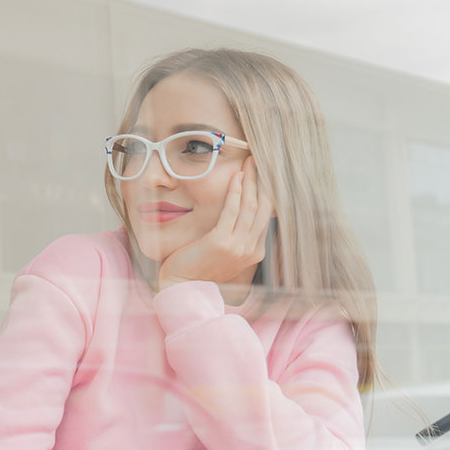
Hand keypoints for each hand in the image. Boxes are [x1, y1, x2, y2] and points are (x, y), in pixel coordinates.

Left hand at [158, 156, 272, 289]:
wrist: (182, 288)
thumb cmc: (199, 268)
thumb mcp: (225, 253)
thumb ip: (236, 237)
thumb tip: (240, 212)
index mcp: (254, 253)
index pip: (266, 217)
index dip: (266, 192)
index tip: (264, 173)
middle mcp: (250, 250)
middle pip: (263, 208)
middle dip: (262, 181)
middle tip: (260, 160)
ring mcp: (238, 247)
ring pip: (250, 207)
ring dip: (251, 181)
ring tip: (250, 163)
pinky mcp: (221, 243)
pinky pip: (232, 212)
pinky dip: (235, 192)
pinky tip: (235, 178)